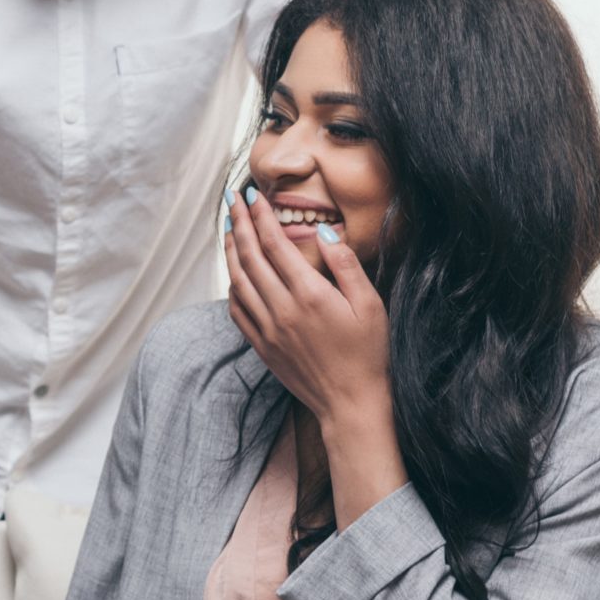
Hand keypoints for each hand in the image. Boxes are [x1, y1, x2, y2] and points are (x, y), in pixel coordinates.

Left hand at [223, 189, 390, 426]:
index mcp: (310, 294)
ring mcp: (268, 329)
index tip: (253, 195)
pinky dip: (231, 285)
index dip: (261, 216)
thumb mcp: (370, 304)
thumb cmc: (369, 354)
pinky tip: (234, 273)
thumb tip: (323, 232)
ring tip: (229, 227)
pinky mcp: (261, 346)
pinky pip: (236, 309)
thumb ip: (346, 265)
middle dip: (239, 223)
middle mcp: (282, 309)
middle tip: (232, 199)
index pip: (275, 244)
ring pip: (238, 281)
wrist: (351, 403)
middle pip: (250, 256)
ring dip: (230, 250)